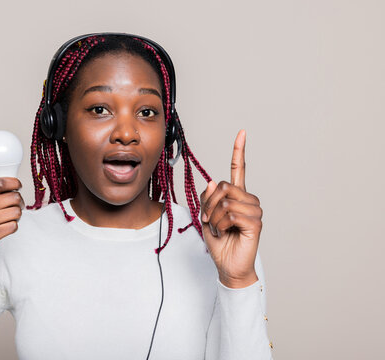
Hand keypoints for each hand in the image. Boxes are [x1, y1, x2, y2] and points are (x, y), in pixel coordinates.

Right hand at [0, 177, 23, 271]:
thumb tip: (9, 186)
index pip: (1, 182)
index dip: (14, 183)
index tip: (18, 186)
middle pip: (14, 197)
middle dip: (20, 202)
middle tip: (17, 205)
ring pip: (16, 212)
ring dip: (17, 216)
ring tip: (9, 218)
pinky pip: (13, 226)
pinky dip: (12, 227)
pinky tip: (4, 227)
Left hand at [200, 130, 262, 287]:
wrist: (228, 265)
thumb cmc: (219, 240)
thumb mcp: (206, 216)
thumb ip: (208, 198)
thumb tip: (212, 181)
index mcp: (236, 195)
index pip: (239, 169)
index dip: (239, 151)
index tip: (242, 132)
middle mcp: (247, 199)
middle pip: (223, 186)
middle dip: (209, 205)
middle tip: (209, 221)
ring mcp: (254, 211)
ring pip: (225, 202)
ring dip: (214, 218)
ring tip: (220, 230)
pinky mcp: (256, 223)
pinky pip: (231, 215)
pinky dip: (221, 226)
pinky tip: (226, 234)